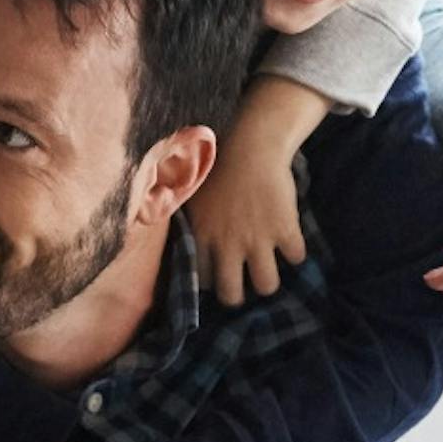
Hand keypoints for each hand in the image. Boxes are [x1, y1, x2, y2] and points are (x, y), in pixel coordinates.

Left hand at [192, 84, 325, 305]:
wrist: (252, 145)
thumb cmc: (216, 163)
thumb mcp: (185, 190)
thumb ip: (171, 210)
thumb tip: (146, 216)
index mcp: (202, 237)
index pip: (202, 281)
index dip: (212, 281)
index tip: (218, 274)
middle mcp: (228, 245)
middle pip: (232, 296)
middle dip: (238, 295)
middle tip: (244, 283)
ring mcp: (258, 240)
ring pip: (267, 285)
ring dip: (268, 281)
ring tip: (268, 269)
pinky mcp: (285, 230)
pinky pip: (296, 257)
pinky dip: (296, 253)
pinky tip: (290, 243)